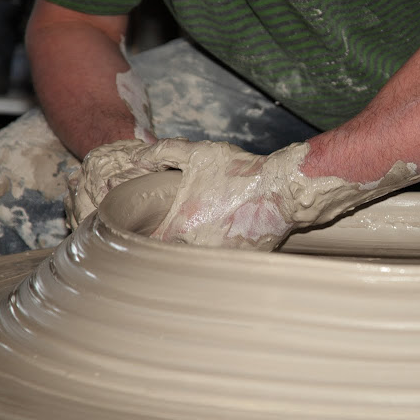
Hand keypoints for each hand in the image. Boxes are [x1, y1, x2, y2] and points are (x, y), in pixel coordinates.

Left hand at [65, 138, 297, 249]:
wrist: (284, 189)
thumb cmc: (241, 171)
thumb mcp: (199, 153)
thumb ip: (162, 153)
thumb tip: (136, 157)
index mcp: (182, 224)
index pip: (148, 247)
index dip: (143, 242)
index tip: (144, 236)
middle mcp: (198, 247)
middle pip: (172, 260)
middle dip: (171, 252)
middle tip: (172, 241)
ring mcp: (221, 258)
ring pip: (198, 266)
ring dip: (195, 257)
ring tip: (200, 244)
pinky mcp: (243, 263)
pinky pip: (224, 267)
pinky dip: (222, 259)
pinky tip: (227, 243)